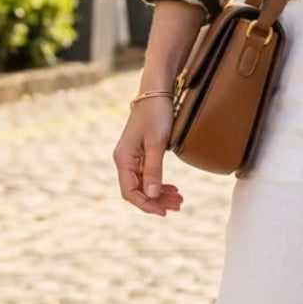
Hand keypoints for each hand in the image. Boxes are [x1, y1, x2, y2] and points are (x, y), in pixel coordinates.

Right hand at [112, 98, 184, 216]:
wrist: (156, 92)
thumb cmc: (156, 114)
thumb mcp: (157, 143)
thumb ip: (154, 170)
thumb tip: (152, 195)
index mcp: (123, 159)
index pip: (130, 192)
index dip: (146, 205)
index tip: (164, 211)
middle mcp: (124, 160)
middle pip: (137, 190)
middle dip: (157, 201)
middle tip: (178, 206)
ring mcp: (132, 157)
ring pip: (143, 184)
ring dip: (160, 194)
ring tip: (179, 200)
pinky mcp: (140, 153)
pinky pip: (147, 175)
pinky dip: (159, 183)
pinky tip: (172, 188)